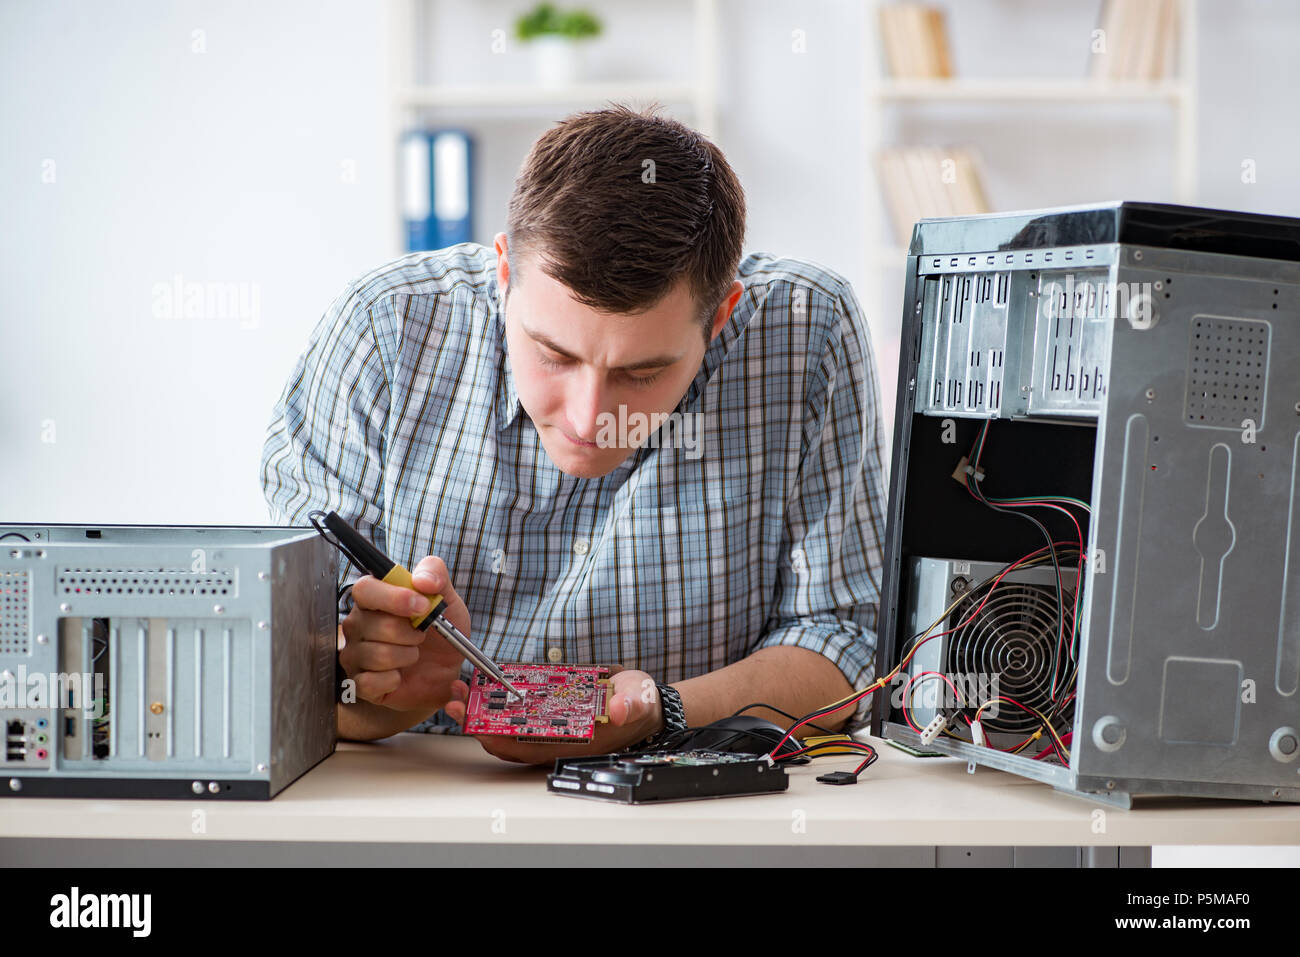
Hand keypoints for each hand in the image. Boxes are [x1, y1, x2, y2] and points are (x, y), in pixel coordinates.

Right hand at [339, 556, 469, 715]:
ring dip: (406, 656)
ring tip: (413, 654)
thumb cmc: (440, 631)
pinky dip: (393, 680)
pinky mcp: (359, 682)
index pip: (365, 589)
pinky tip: (400, 676)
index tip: (421, 606)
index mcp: (374, 599)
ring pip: (377, 655)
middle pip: (375, 624)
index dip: (393, 598)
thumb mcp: (446, 598)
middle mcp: (358, 624)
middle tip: (421, 635)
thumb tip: (422, 580)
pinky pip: (370, 682)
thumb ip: (435, 574)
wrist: (448, 668)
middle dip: (410, 633)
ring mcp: (354, 654)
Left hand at [444, 668, 664, 765]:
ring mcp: (551, 730)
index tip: (474, 725)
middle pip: (508, 740)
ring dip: (481, 713)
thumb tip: (617, 711)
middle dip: (478, 723)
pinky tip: (481, 688)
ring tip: (460, 691)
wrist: (643, 702)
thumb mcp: (638, 699)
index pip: (528, 748)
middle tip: (455, 701)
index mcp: (575, 741)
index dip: (498, 739)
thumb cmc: (638, 703)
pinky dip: (496, 706)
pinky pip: (517, 717)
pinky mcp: (549, 716)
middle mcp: (558, 741)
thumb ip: (630, 705)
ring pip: (507, 729)